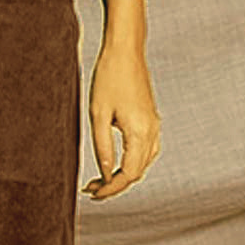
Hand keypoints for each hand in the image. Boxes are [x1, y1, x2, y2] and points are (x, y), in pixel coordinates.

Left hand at [83, 40, 161, 199]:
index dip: (111, 188)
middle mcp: (152, 131)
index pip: (128, 174)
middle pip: (137, 172)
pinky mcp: (151, 119)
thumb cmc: (108, 77)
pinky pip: (146, 151)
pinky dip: (132, 162)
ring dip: (123, 175)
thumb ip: (102, 147)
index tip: (92, 193)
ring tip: (99, 179)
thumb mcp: (98, 114)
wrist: (125, 50)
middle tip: (91, 188)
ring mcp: (154, 125)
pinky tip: (114, 162)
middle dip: (114, 184)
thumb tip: (104, 173)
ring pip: (143, 163)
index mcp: (140, 132)